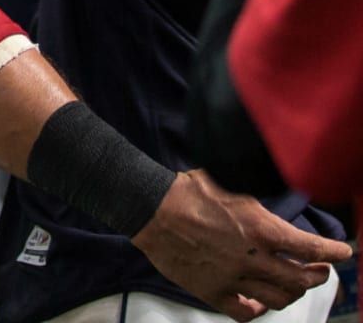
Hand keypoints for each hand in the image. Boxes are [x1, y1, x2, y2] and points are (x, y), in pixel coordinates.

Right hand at [132, 168, 351, 320]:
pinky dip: (256, 310)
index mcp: (258, 227)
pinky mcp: (211, 291)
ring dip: (292, 292)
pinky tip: (259, 302)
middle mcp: (251, 256)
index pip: (308, 246)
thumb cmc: (188, 189)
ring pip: (277, 298)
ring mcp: (232, 277)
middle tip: (320, 271)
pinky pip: (243, 312)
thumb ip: (256, 203)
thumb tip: (273, 204)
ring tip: (295, 285)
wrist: (150, 206)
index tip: (344, 254)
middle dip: (316, 275)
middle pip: (297, 278)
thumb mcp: (230, 184)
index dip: (332, 252)